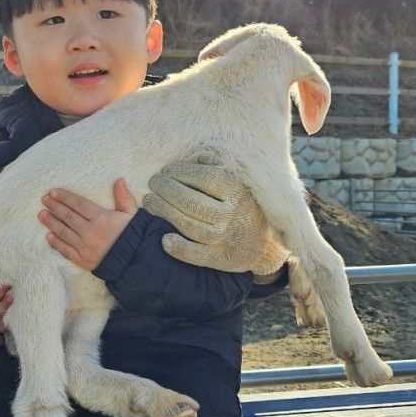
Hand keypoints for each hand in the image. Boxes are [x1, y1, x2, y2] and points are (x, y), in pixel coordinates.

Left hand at [39, 180, 138, 269]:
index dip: (65, 198)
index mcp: (101, 218)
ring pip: (64, 232)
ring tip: (41, 215)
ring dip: (51, 223)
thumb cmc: (134, 235)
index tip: (53, 192)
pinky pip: (67, 251)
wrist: (136, 261)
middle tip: (44, 200)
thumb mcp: (131, 214)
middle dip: (55, 207)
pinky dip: (57, 243)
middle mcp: (90, 231)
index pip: (79, 205)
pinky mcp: (84, 260)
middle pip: (68, 217)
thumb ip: (124, 196)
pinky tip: (49, 236)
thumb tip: (119, 179)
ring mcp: (85, 247)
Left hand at [143, 159, 287, 275]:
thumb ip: (220, 168)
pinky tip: (164, 239)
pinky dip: (179, 248)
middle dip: (167, 189)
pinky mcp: (220, 258)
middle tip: (154, 183)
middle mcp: (232, 215)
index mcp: (238, 192)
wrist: (265, 245)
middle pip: (193, 201)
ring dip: (164, 212)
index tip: (167, 169)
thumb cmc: (245, 208)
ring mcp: (226, 238)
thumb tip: (197, 157)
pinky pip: (196, 255)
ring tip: (149, 202)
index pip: (208, 178)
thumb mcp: (241, 184)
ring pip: (190, 225)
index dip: (182, 171)